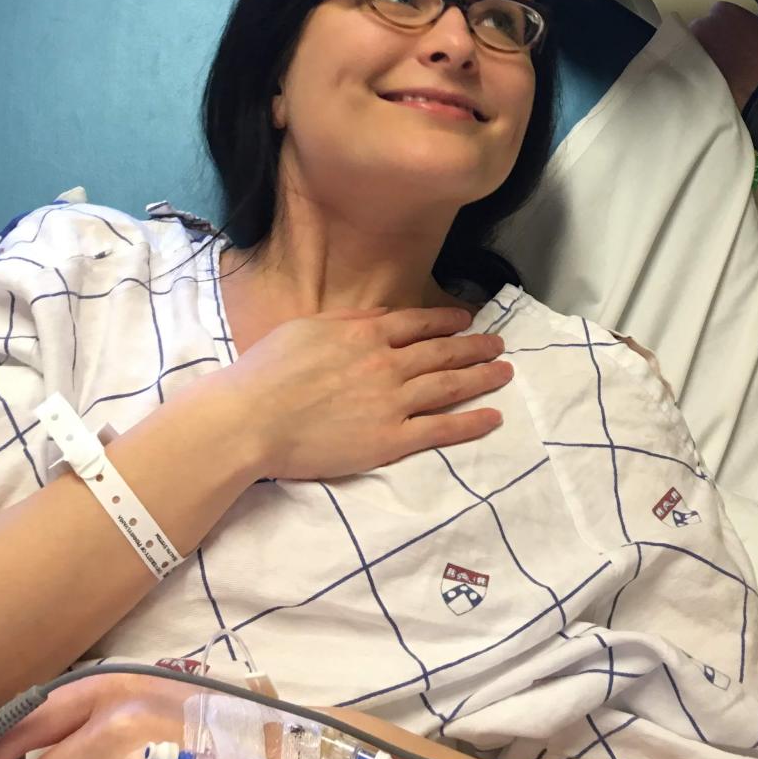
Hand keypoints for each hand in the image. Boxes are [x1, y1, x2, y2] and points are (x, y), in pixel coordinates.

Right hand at [224, 304, 512, 480]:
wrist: (252, 418)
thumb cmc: (268, 371)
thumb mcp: (308, 328)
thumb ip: (348, 321)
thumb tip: (382, 318)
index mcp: (365, 334)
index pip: (418, 323)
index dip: (446, 320)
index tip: (465, 319)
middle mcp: (387, 364)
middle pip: (442, 352)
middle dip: (474, 347)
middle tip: (498, 344)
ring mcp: (392, 402)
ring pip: (449, 386)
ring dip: (481, 377)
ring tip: (505, 372)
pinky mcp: (390, 440)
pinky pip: (440, 430)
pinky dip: (470, 423)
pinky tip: (493, 417)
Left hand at [690, 0, 757, 109]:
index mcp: (725, 11)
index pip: (723, 13)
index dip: (733, 26)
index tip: (740, 36)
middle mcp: (705, 26)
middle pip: (706, 29)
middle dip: (716, 38)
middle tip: (732, 53)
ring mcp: (696, 50)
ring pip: (698, 48)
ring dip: (709, 54)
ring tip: (725, 68)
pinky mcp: (693, 72)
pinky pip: (696, 68)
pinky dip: (704, 71)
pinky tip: (718, 79)